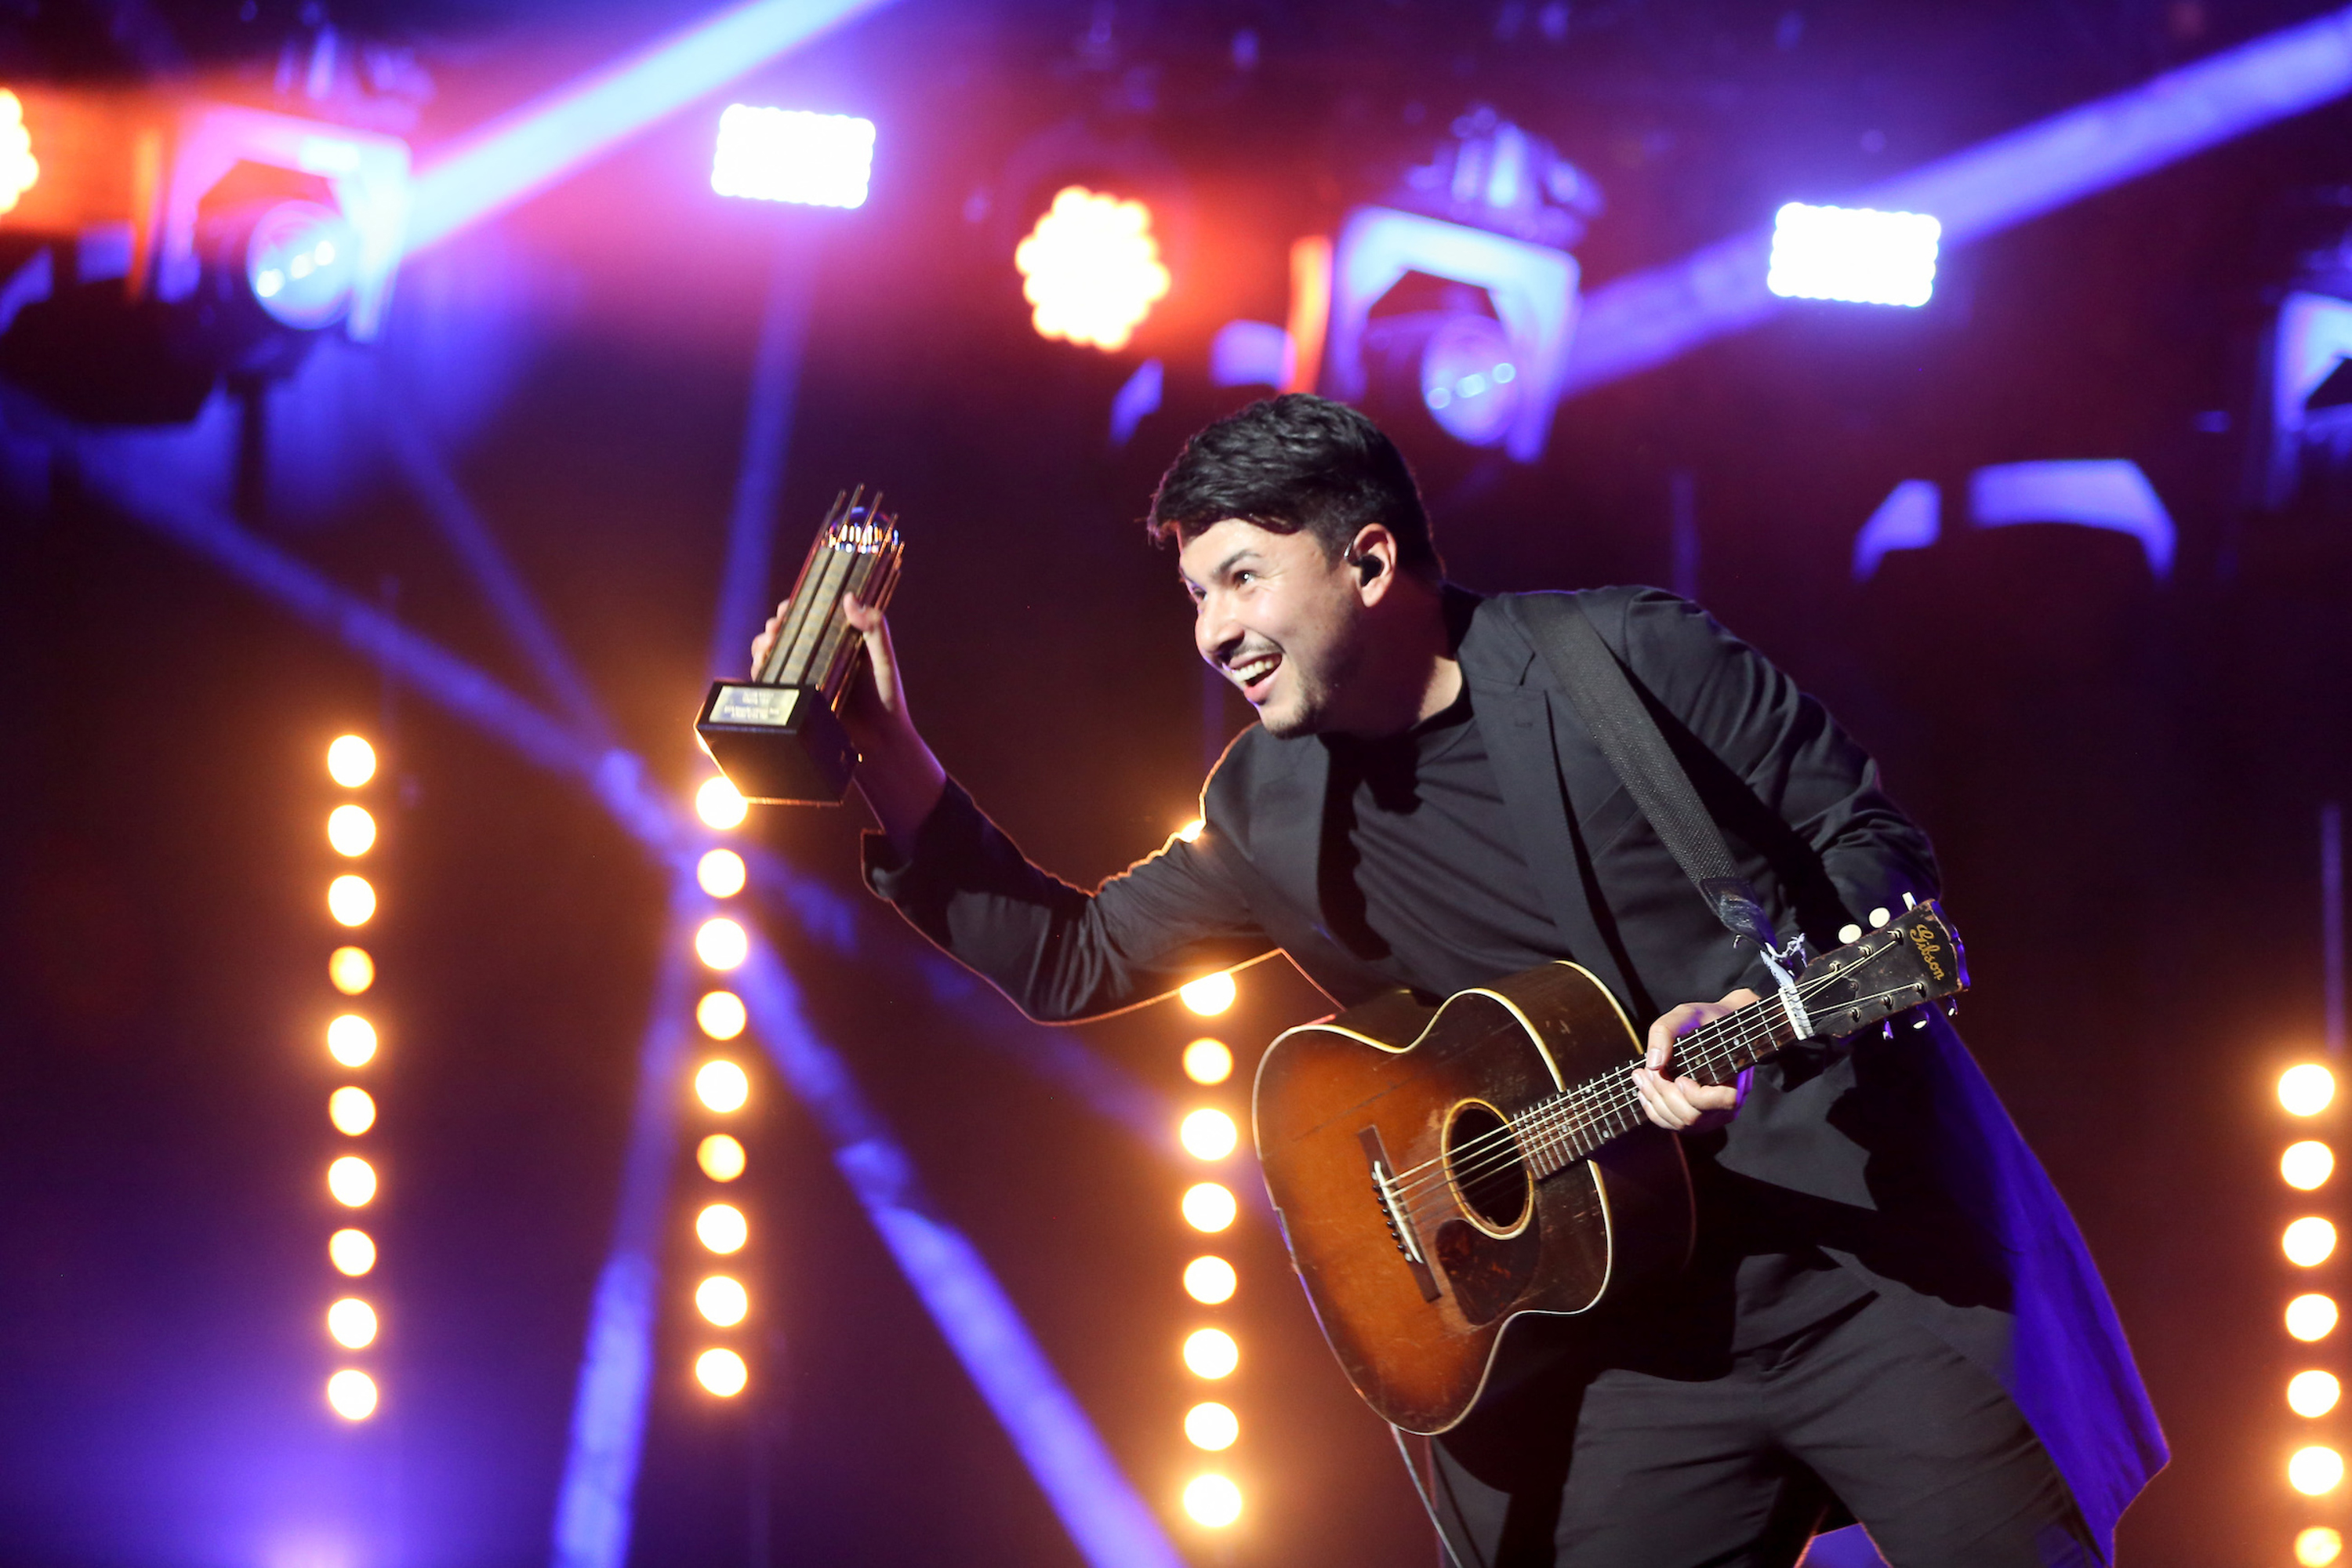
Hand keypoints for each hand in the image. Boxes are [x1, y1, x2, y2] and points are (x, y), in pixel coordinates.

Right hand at [747, 592, 943, 847]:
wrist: (880, 742)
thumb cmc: (886, 697)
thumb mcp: (883, 658)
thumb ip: (874, 627)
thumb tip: (848, 597)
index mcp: (838, 640)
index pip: (811, 616)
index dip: (795, 608)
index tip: (788, 606)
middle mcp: (818, 657)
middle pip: (786, 633)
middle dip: (774, 626)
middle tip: (775, 627)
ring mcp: (805, 677)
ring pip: (773, 654)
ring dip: (762, 645)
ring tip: (766, 645)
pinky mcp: (796, 699)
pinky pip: (770, 681)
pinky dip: (760, 670)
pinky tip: (760, 665)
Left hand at [1632, 988, 1761, 1133]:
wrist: (1716, 1028)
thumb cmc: (1705, 1020)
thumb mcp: (1686, 1013)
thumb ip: (1666, 1031)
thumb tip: (1654, 1063)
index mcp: (1738, 1079)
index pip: (1725, 1101)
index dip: (1698, 1096)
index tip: (1680, 1078)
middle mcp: (1729, 1104)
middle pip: (1694, 1116)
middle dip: (1663, 1094)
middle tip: (1645, 1071)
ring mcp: (1713, 1115)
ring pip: (1681, 1124)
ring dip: (1654, 1101)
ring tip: (1640, 1076)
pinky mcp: (1698, 1117)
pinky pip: (1674, 1124)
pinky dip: (1654, 1110)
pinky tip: (1644, 1091)